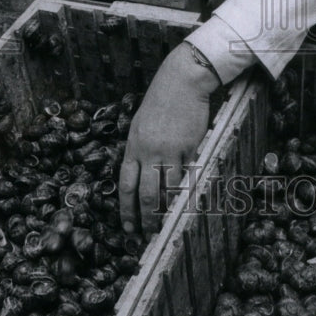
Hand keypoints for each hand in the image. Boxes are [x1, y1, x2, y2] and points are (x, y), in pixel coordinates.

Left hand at [118, 42, 218, 236]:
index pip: (126, 184)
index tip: (127, 226)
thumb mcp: (140, 124)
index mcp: (133, 145)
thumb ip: (139, 149)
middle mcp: (148, 151)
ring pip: (167, 189)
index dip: (126, 208)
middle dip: (145, 218)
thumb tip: (140, 173)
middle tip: (147, 235)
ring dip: (167, 210)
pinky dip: (187, 192)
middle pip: (146, 193)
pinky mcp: (189, 147)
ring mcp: (169, 150)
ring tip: (168, 226)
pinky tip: (187, 205)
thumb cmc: (161, 100)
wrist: (182, 80)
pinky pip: (187, 176)